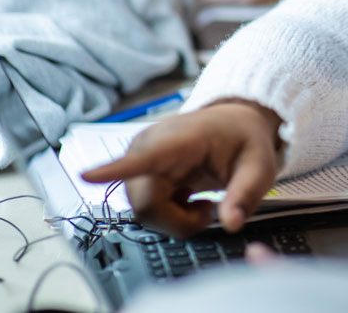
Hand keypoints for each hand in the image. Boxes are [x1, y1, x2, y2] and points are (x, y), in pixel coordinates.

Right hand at [80, 99, 283, 236]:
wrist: (232, 124)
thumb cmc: (243, 140)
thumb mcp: (260, 166)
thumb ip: (246, 194)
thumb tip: (231, 222)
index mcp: (179, 139)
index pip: (144, 157)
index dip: (113, 169)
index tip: (87, 175)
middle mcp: (149, 148)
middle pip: (146, 204)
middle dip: (178, 221)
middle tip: (208, 211)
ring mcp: (140, 162)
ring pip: (144, 213)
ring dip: (174, 220)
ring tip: (200, 204)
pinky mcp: (137, 174)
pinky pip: (145, 211)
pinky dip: (169, 216)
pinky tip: (187, 201)